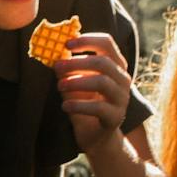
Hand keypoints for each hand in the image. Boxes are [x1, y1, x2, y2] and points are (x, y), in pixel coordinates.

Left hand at [56, 34, 133, 148]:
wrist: (96, 136)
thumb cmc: (85, 104)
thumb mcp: (75, 83)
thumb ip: (68, 70)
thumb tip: (53, 55)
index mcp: (115, 66)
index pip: (107, 44)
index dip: (87, 40)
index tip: (66, 44)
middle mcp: (122, 80)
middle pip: (103, 62)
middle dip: (77, 62)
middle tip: (57, 66)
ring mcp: (121, 99)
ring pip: (102, 82)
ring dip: (76, 82)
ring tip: (59, 86)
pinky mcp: (116, 117)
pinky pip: (99, 108)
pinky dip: (78, 105)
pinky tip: (65, 106)